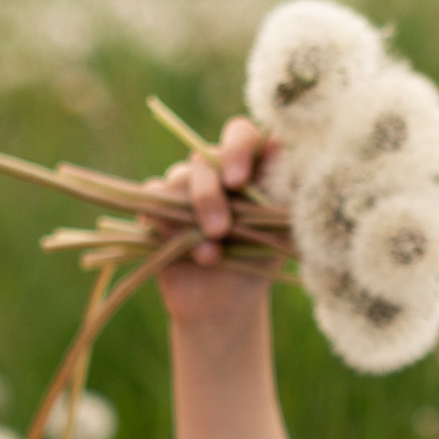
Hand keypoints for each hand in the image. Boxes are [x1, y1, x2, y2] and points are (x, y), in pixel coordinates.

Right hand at [149, 118, 274, 322]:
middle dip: (209, 195)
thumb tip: (283, 154)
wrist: (226, 305)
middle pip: (204, 157)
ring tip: (209, 256)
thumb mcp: (283, 227)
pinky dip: (165, 223)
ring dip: (191, 219)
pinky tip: (182, 250)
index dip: (237, 148)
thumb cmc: (261, 262)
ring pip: (177, 178)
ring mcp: (186, 188)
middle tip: (220, 230)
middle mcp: (217, 170)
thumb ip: (286, 191)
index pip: (242, 133)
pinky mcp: (160, 208)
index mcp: (250, 166)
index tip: (237, 181)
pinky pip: (153, 197)